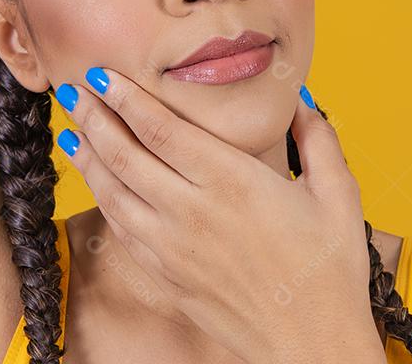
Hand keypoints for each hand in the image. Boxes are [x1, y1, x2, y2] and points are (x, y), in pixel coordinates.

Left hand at [53, 69, 385, 363]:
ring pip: (114, 193)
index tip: (101, 74)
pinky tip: (98, 183)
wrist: (312, 345)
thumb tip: (302, 102)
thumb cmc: (330, 271)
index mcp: (233, 182)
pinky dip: (104, 200)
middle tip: (72, 89)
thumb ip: (318, 141)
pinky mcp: (167, 276)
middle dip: (94, 117)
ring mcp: (173, 248)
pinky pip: (123, 230)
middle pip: (126, 155)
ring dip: (88, 157)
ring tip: (71, 129)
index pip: (161, 130)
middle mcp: (192, 212)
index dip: (125, 99)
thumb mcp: (339, 196)